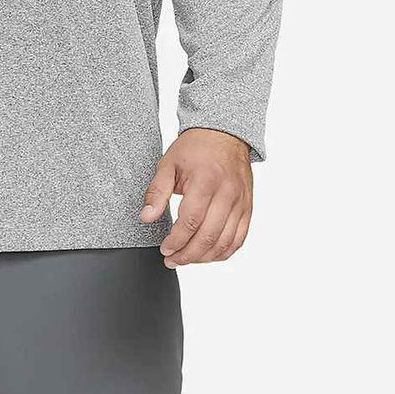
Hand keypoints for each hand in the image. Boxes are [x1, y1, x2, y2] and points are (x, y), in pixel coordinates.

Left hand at [139, 128, 252, 266]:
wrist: (224, 134)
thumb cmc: (195, 149)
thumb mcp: (168, 164)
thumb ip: (156, 191)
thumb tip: (146, 217)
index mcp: (205, 180)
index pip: (190, 221)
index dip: (176, 240)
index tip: (164, 249)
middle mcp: (227, 193)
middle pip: (209, 236)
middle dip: (188, 254)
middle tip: (172, 259)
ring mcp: (241, 202)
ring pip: (226, 241)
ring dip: (204, 257)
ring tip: (186, 259)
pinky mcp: (248, 207)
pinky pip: (239, 238)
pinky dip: (224, 252)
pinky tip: (208, 255)